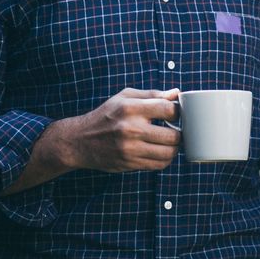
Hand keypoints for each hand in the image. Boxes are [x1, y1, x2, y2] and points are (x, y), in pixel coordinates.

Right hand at [56, 88, 181, 172]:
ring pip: (168, 153)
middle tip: (176, 129)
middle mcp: (130, 129)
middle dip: (179, 132)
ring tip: (169, 141)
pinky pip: (158, 165)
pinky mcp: (129, 164)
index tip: (176, 113)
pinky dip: (165, 159)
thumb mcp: (125, 97)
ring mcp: (130, 149)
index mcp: (130, 108)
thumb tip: (177, 93)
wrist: (80, 141)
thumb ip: (152, 94)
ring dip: (174, 148)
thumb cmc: (106, 115)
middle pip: (173, 135)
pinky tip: (160, 151)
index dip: (178, 112)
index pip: (168, 109)